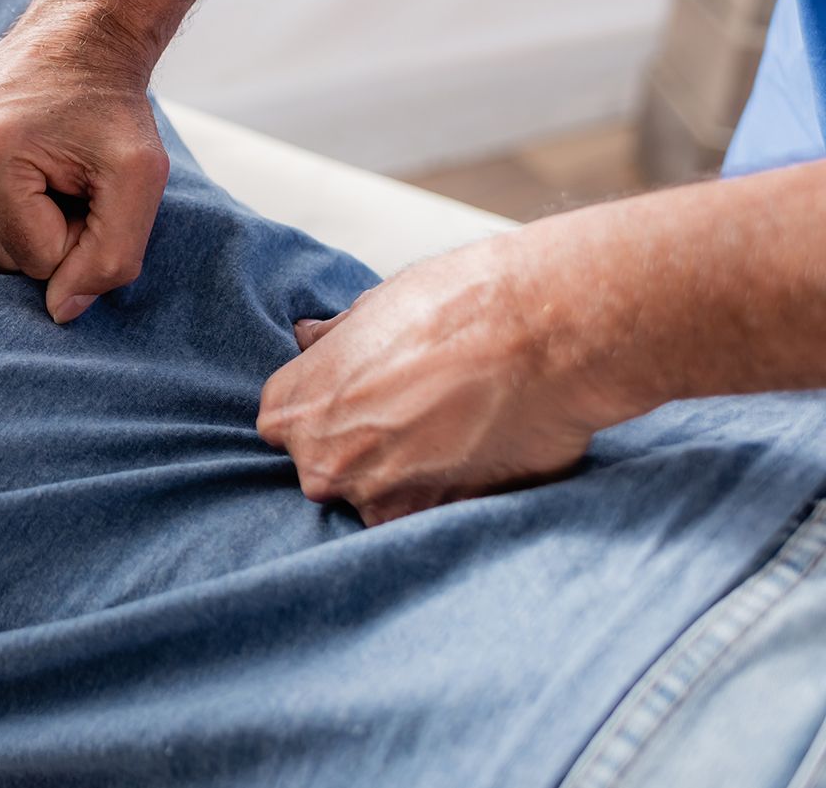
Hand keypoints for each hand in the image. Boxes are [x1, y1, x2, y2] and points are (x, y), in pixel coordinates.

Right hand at [0, 13, 172, 323]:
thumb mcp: (140, 176)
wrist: (79, 36)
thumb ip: (113, 256)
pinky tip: (13, 162)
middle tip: (66, 172)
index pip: (35, 261)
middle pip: (0, 257)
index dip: (77, 231)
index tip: (86, 181)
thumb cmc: (111, 105)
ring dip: (21, 217)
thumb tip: (60, 313)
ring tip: (42, 165)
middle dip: (46, 228)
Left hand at [255, 229, 631, 525]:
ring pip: (377, 499)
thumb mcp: (374, 308)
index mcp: (295, 406)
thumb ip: (334, 342)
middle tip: (416, 415)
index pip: (286, 427)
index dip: (328, 413)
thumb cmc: (457, 306)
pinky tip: (477, 456)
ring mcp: (375, 500)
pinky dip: (446, 496)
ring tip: (454, 432)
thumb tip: (307, 338)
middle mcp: (322, 462)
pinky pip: (424, 519)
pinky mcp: (435, 521)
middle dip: (362, 449)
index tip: (362, 400)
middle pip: (328, 469)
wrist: (541, 332)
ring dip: (407, 477)